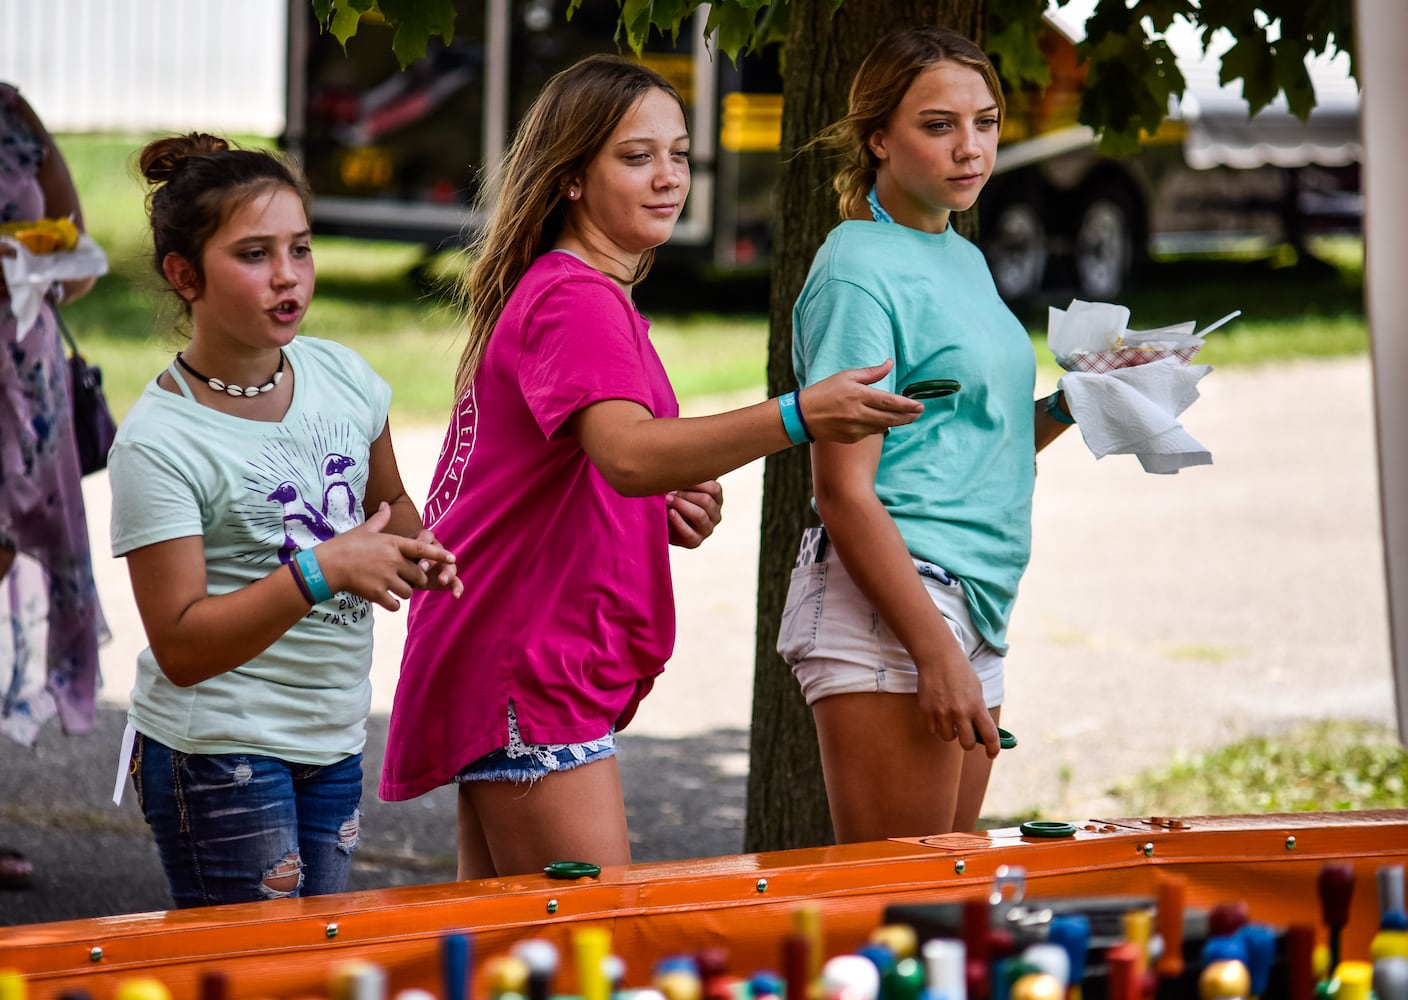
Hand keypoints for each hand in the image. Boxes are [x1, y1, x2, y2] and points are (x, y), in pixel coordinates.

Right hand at [317, 503, 457, 610]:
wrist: (326, 565)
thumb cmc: (345, 545)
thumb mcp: (365, 529)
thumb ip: (381, 519)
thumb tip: (387, 504)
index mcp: (392, 544)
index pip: (423, 548)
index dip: (439, 554)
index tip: (453, 558)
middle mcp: (393, 561)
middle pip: (419, 575)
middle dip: (416, 579)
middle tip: (407, 579)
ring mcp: (385, 578)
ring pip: (408, 592)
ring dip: (404, 592)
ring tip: (393, 588)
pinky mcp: (377, 593)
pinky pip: (395, 604)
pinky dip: (393, 604)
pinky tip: (385, 600)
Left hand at [667, 480, 722, 547]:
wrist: (663, 523)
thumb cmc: (674, 500)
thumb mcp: (682, 487)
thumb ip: (687, 478)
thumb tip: (682, 462)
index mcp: (716, 499)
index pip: (714, 488)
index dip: (697, 482)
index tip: (679, 477)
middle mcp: (715, 514)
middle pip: (706, 501)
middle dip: (685, 494)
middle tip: (668, 489)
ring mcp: (707, 529)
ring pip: (700, 515)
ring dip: (682, 505)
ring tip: (667, 499)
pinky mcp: (696, 541)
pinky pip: (690, 533)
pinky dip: (679, 522)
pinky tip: (670, 513)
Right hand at [798, 359, 922, 442]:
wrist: (803, 415)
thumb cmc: (825, 391)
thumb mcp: (847, 376)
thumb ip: (871, 373)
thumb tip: (889, 363)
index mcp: (858, 395)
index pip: (890, 402)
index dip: (908, 405)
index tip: (920, 406)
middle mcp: (858, 414)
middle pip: (891, 418)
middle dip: (908, 416)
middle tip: (919, 413)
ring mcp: (855, 428)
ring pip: (883, 427)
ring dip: (895, 422)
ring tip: (905, 417)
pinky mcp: (851, 438)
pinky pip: (871, 433)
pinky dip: (878, 426)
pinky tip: (879, 420)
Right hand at [916, 648, 1000, 758]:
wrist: (938, 657)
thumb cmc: (961, 672)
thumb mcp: (977, 690)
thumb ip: (979, 710)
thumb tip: (981, 731)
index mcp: (977, 706)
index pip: (989, 735)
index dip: (993, 748)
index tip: (992, 753)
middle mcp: (960, 712)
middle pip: (967, 744)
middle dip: (968, 742)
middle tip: (966, 735)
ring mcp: (942, 712)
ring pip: (948, 737)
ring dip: (951, 732)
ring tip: (949, 718)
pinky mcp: (927, 710)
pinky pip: (933, 729)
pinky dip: (936, 725)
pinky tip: (938, 713)